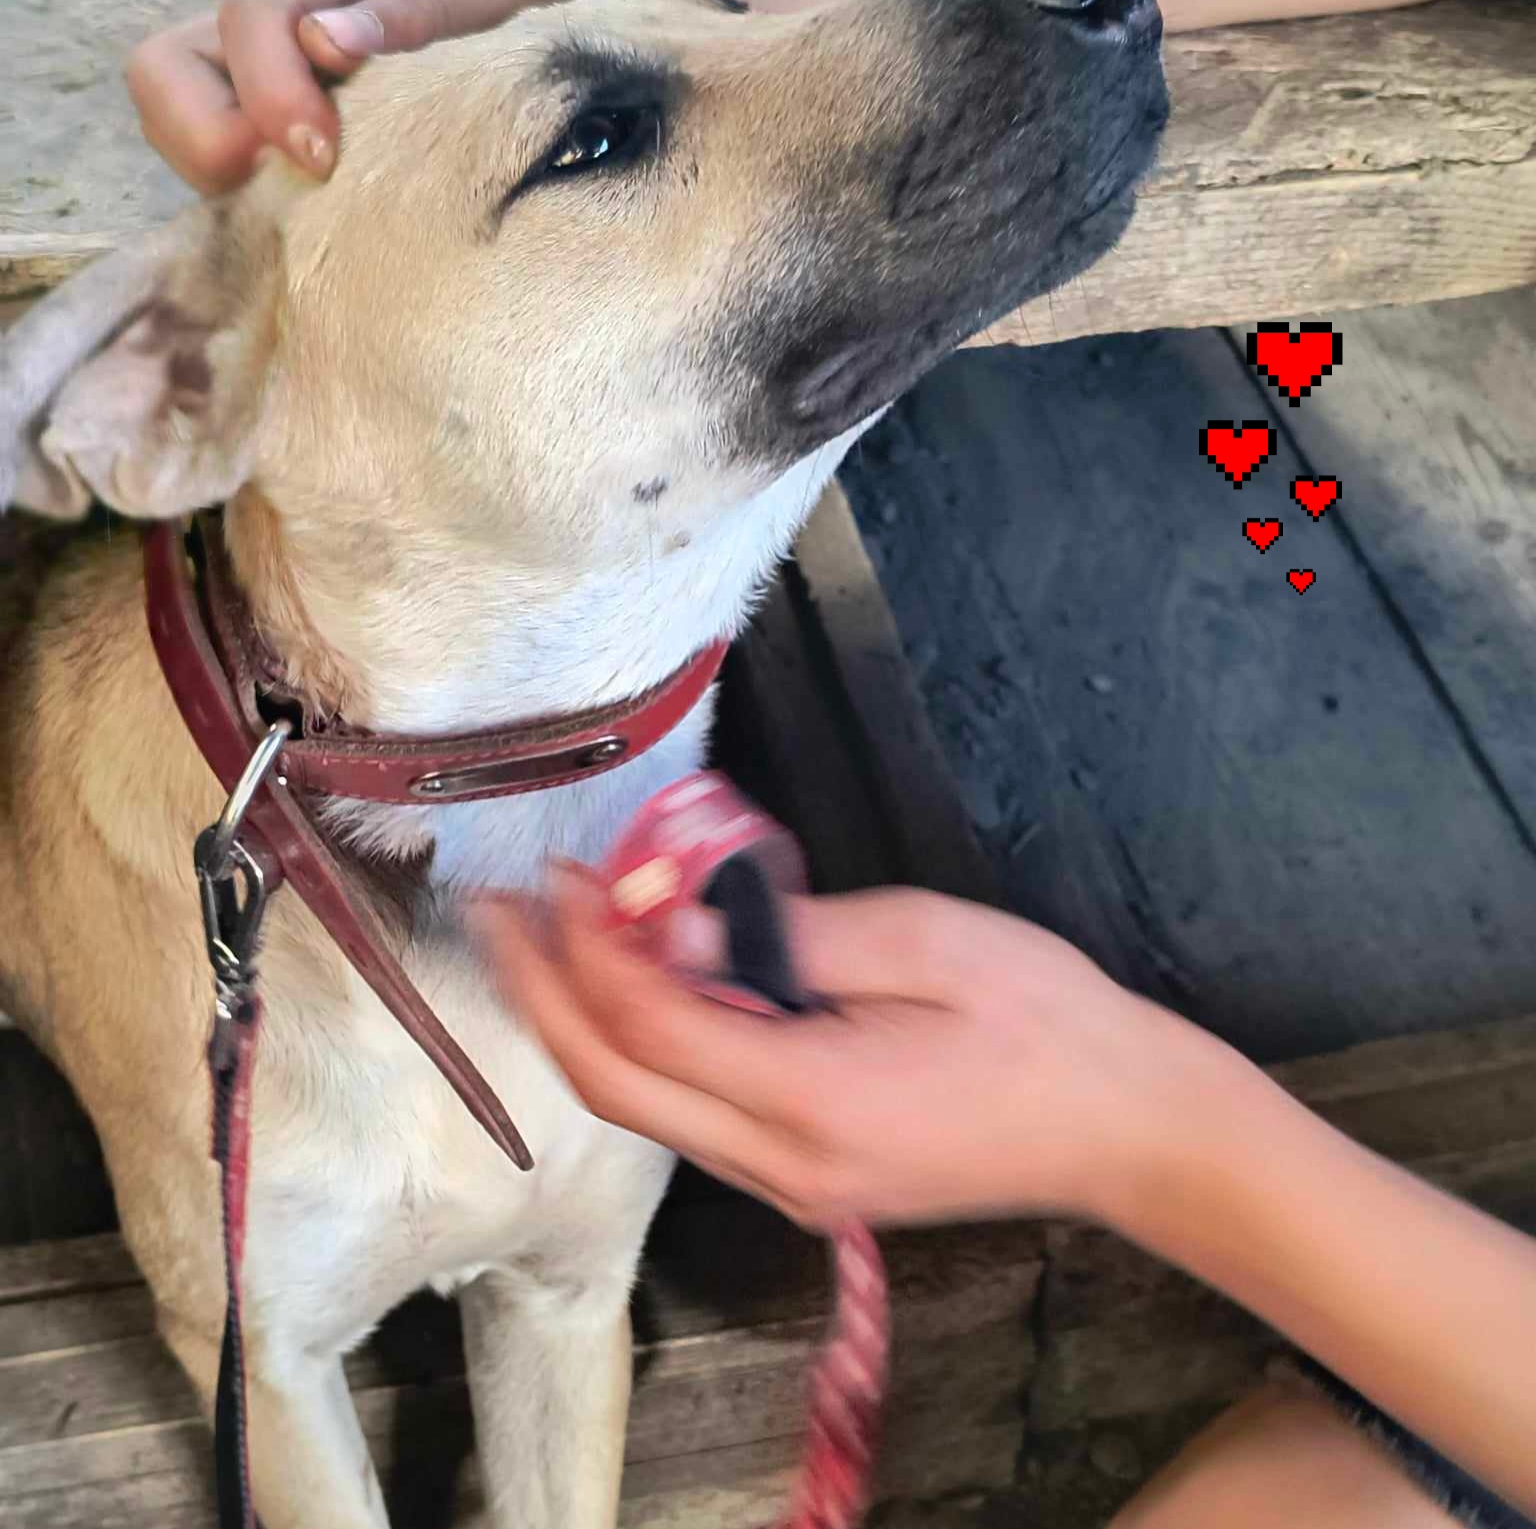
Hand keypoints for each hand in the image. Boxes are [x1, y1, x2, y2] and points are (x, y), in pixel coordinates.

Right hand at [124, 0, 826, 195]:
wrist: (653, 7)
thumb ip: (433, 10)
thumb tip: (328, 44)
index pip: (252, 18)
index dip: (265, 88)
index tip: (322, 156)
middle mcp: (317, 15)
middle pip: (181, 58)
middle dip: (205, 124)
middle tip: (291, 181)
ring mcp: (316, 81)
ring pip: (199, 107)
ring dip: (216, 159)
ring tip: (292, 208)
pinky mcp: (339, 137)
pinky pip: (257, 161)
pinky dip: (256, 193)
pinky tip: (315, 229)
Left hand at [473, 866, 1225, 1231]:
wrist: (1127, 1128)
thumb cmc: (1043, 1018)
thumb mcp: (923, 941)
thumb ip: (787, 936)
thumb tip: (671, 924)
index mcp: (808, 1099)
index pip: (646, 1025)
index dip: (584, 946)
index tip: (559, 873)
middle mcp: (779, 1164)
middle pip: (614, 1086)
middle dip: (543, 993)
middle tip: (502, 910)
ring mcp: (790, 1186)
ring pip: (644, 1109)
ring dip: (585, 1020)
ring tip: (552, 936)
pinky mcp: (807, 1180)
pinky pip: (692, 1115)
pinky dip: (646, 1047)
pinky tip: (643, 984)